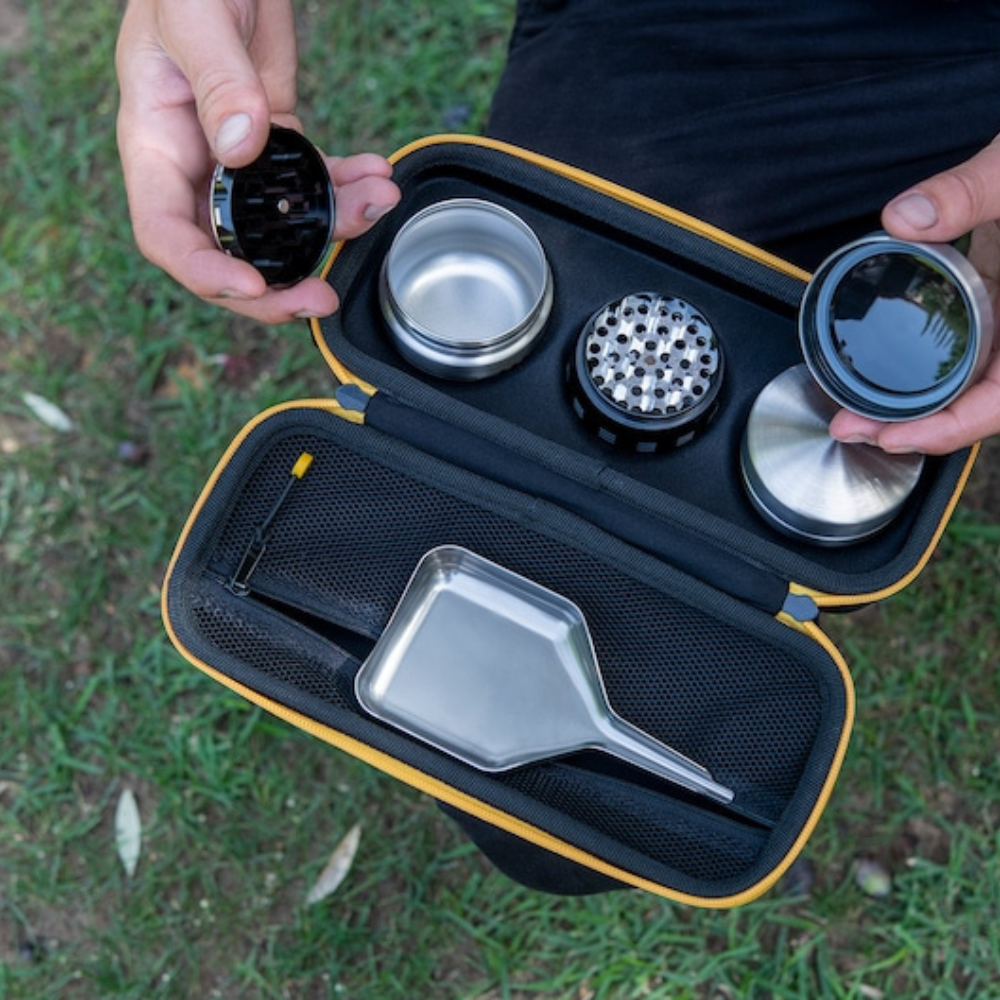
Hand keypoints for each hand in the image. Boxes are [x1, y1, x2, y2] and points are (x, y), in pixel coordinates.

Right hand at [115, 0, 399, 323]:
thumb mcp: (194, 16)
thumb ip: (217, 81)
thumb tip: (242, 149)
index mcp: (155, 146)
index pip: (168, 234)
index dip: (206, 272)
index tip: (252, 284)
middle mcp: (195, 166)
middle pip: (227, 253)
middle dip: (275, 285)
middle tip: (321, 297)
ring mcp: (238, 160)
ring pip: (280, 227)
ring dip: (331, 229)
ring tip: (376, 205)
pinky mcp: (278, 142)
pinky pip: (311, 184)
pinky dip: (346, 189)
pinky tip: (375, 177)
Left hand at [829, 140, 999, 453]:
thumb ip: (968, 193)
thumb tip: (903, 219)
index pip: (999, 402)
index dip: (949, 429)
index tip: (892, 437)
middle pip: (975, 403)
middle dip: (913, 427)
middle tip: (848, 426)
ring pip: (968, 382)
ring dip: (914, 405)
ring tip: (855, 414)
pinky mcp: (996, 300)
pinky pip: (964, 350)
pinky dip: (923, 371)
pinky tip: (881, 374)